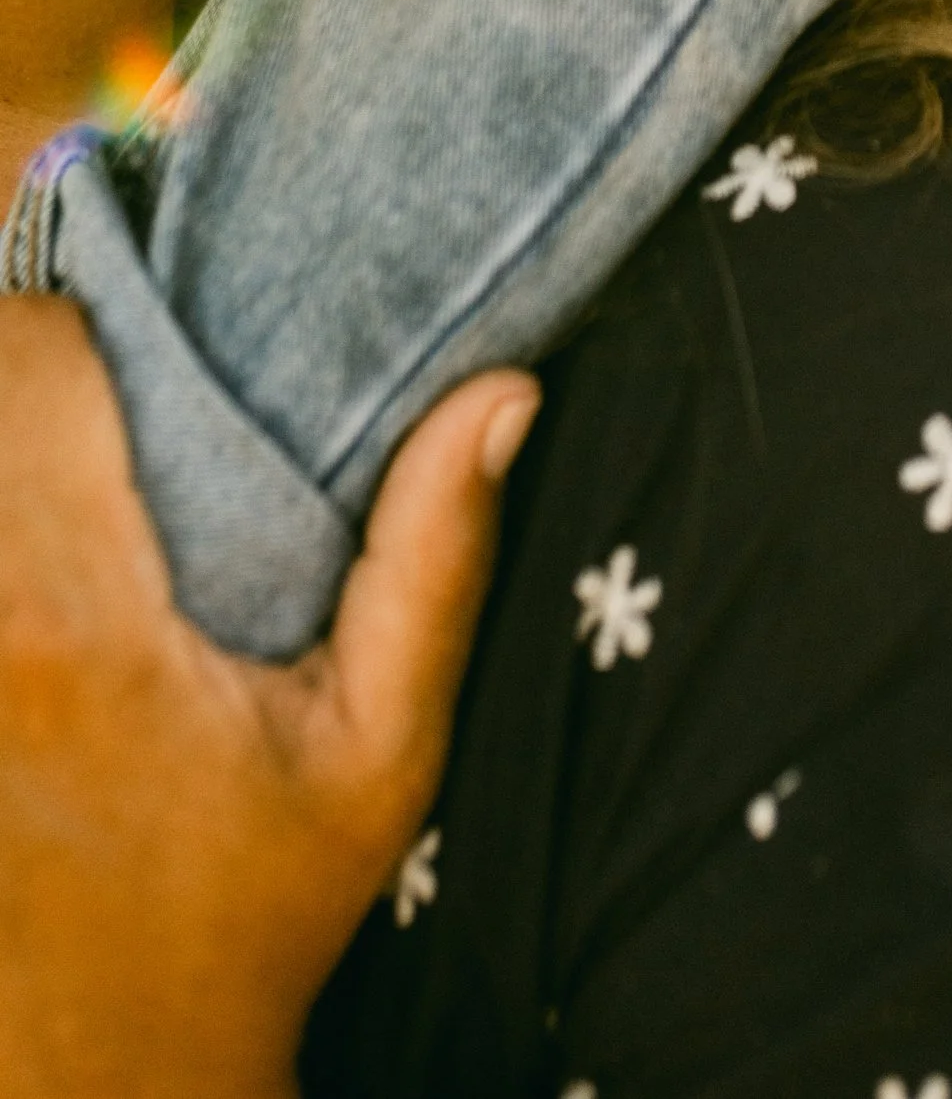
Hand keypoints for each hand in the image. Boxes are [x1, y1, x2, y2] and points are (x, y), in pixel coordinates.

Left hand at [0, 298, 534, 1098]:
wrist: (108, 1065)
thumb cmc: (254, 904)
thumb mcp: (382, 749)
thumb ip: (433, 561)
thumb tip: (501, 392)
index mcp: (75, 621)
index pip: (29, 369)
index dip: (83, 327)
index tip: (151, 348)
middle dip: (30, 372)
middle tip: (105, 391)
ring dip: (7, 442)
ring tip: (67, 458)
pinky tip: (40, 543)